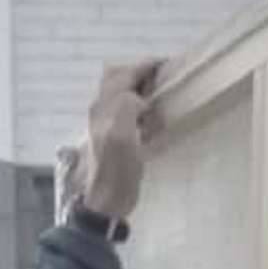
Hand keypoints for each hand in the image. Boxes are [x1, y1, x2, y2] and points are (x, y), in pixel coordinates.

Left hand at [82, 60, 160, 221]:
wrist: (108, 202)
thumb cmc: (117, 170)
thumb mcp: (122, 134)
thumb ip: (128, 106)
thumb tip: (140, 99)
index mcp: (104, 106)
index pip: (124, 74)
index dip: (144, 67)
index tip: (166, 66)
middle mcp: (101, 110)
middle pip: (117, 78)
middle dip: (139, 73)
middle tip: (161, 78)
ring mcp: (105, 125)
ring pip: (120, 94)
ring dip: (138, 89)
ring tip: (158, 94)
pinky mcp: (112, 139)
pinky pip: (124, 112)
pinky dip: (138, 107)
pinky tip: (150, 118)